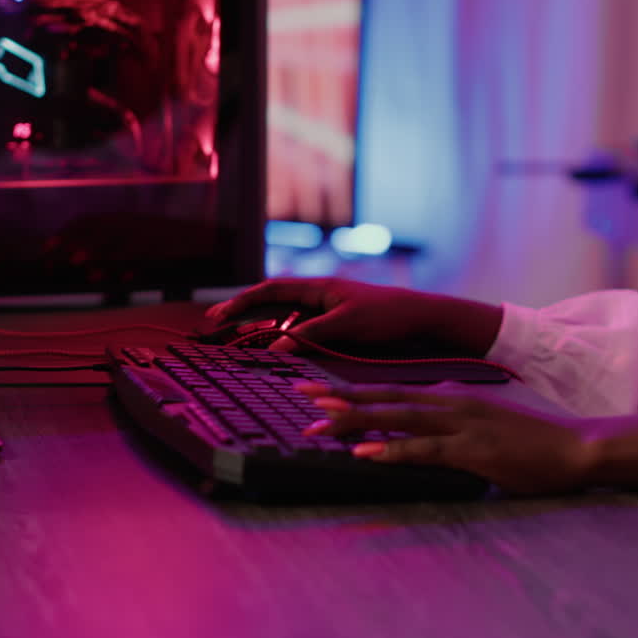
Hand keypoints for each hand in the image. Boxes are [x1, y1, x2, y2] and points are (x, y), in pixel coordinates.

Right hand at [206, 278, 500, 354]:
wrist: (423, 319)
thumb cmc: (388, 316)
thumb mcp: (347, 325)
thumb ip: (310, 334)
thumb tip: (275, 347)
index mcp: (319, 287)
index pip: (270, 290)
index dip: (240, 302)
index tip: (217, 316)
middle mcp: (320, 296)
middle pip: (271, 302)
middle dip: (242, 313)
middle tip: (214, 326)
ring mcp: (328, 311)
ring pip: (286, 319)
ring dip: (263, 329)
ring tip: (239, 342)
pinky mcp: (338, 326)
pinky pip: (303, 331)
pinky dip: (286, 339)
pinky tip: (279, 351)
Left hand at [296, 381, 637, 494]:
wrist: (577, 447)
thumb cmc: (533, 445)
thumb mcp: (484, 430)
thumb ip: (451, 432)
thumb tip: (424, 441)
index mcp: (451, 399)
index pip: (392, 392)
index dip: (353, 391)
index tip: (317, 391)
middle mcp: (451, 404)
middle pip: (385, 398)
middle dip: (340, 399)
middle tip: (300, 397)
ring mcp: (461, 424)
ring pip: (397, 419)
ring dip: (356, 422)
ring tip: (319, 425)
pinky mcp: (473, 449)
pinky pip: (423, 450)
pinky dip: (392, 451)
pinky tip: (365, 455)